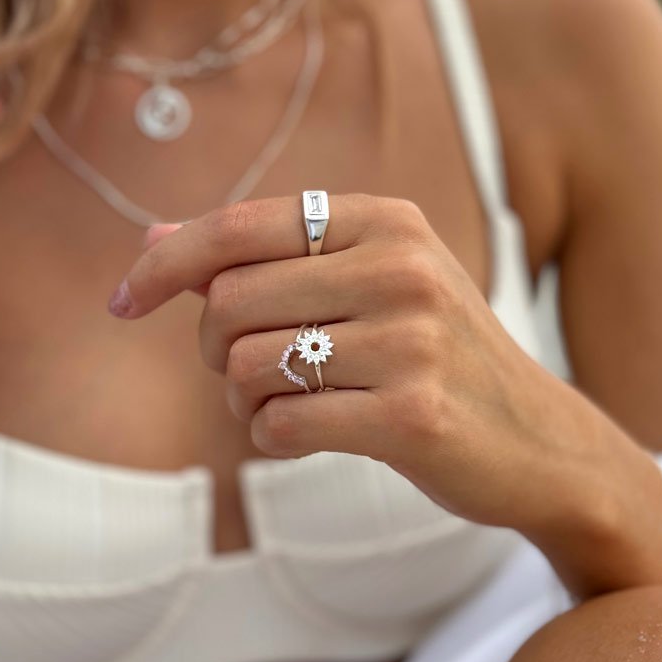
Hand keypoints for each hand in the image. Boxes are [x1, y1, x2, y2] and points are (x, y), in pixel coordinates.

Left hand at [108, 193, 629, 535]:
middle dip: (213, 346)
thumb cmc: (439, 359)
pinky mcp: (412, 416)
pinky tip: (307, 436)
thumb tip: (154, 239)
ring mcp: (412, 342)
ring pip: (245, 365)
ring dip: (242, 398)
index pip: (242, 227)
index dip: (167, 263)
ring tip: (284, 405)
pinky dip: (270, 437)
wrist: (537, 438)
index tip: (124, 300)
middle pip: (229, 300)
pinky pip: (279, 423)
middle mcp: (403, 269)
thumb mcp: (370, 287)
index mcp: (388, 222)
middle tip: (247, 370)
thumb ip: (267, 259)